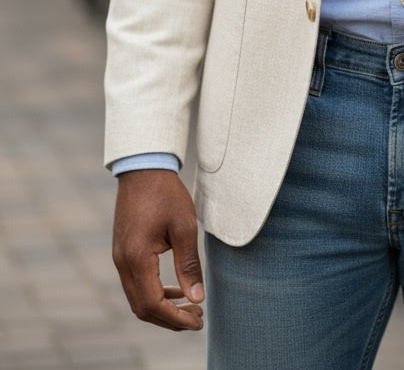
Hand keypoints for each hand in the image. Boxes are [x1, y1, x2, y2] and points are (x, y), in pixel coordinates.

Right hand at [112, 169, 203, 331]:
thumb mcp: (184, 227)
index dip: (175, 318)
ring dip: (162, 307)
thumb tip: (196, 298)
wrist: (143, 168)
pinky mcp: (123, 252)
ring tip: (189, 307)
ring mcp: (119, 258)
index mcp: (136, 258)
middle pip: (142, 307)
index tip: (197, 321)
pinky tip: (175, 290)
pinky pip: (136, 283)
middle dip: (169, 319)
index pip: (152, 304)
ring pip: (137, 297)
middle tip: (196, 319)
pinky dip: (154, 293)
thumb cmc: (165, 193)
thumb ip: (189, 265)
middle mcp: (122, 262)